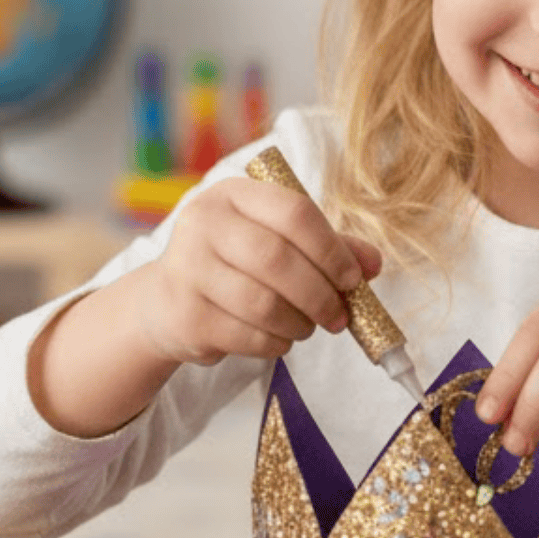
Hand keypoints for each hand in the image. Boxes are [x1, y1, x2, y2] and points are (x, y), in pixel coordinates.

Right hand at [133, 177, 382, 366]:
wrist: (166, 302)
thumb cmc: (233, 264)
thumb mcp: (275, 241)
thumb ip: (326, 247)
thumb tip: (373, 264)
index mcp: (232, 194)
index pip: (294, 211)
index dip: (332, 249)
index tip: (353, 279)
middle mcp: (203, 223)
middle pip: (277, 259)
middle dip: (320, 294)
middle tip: (339, 317)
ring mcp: (188, 269)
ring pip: (263, 303)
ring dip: (299, 323)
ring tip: (307, 327)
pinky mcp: (185, 315)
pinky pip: (247, 336)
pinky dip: (275, 343)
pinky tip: (279, 338)